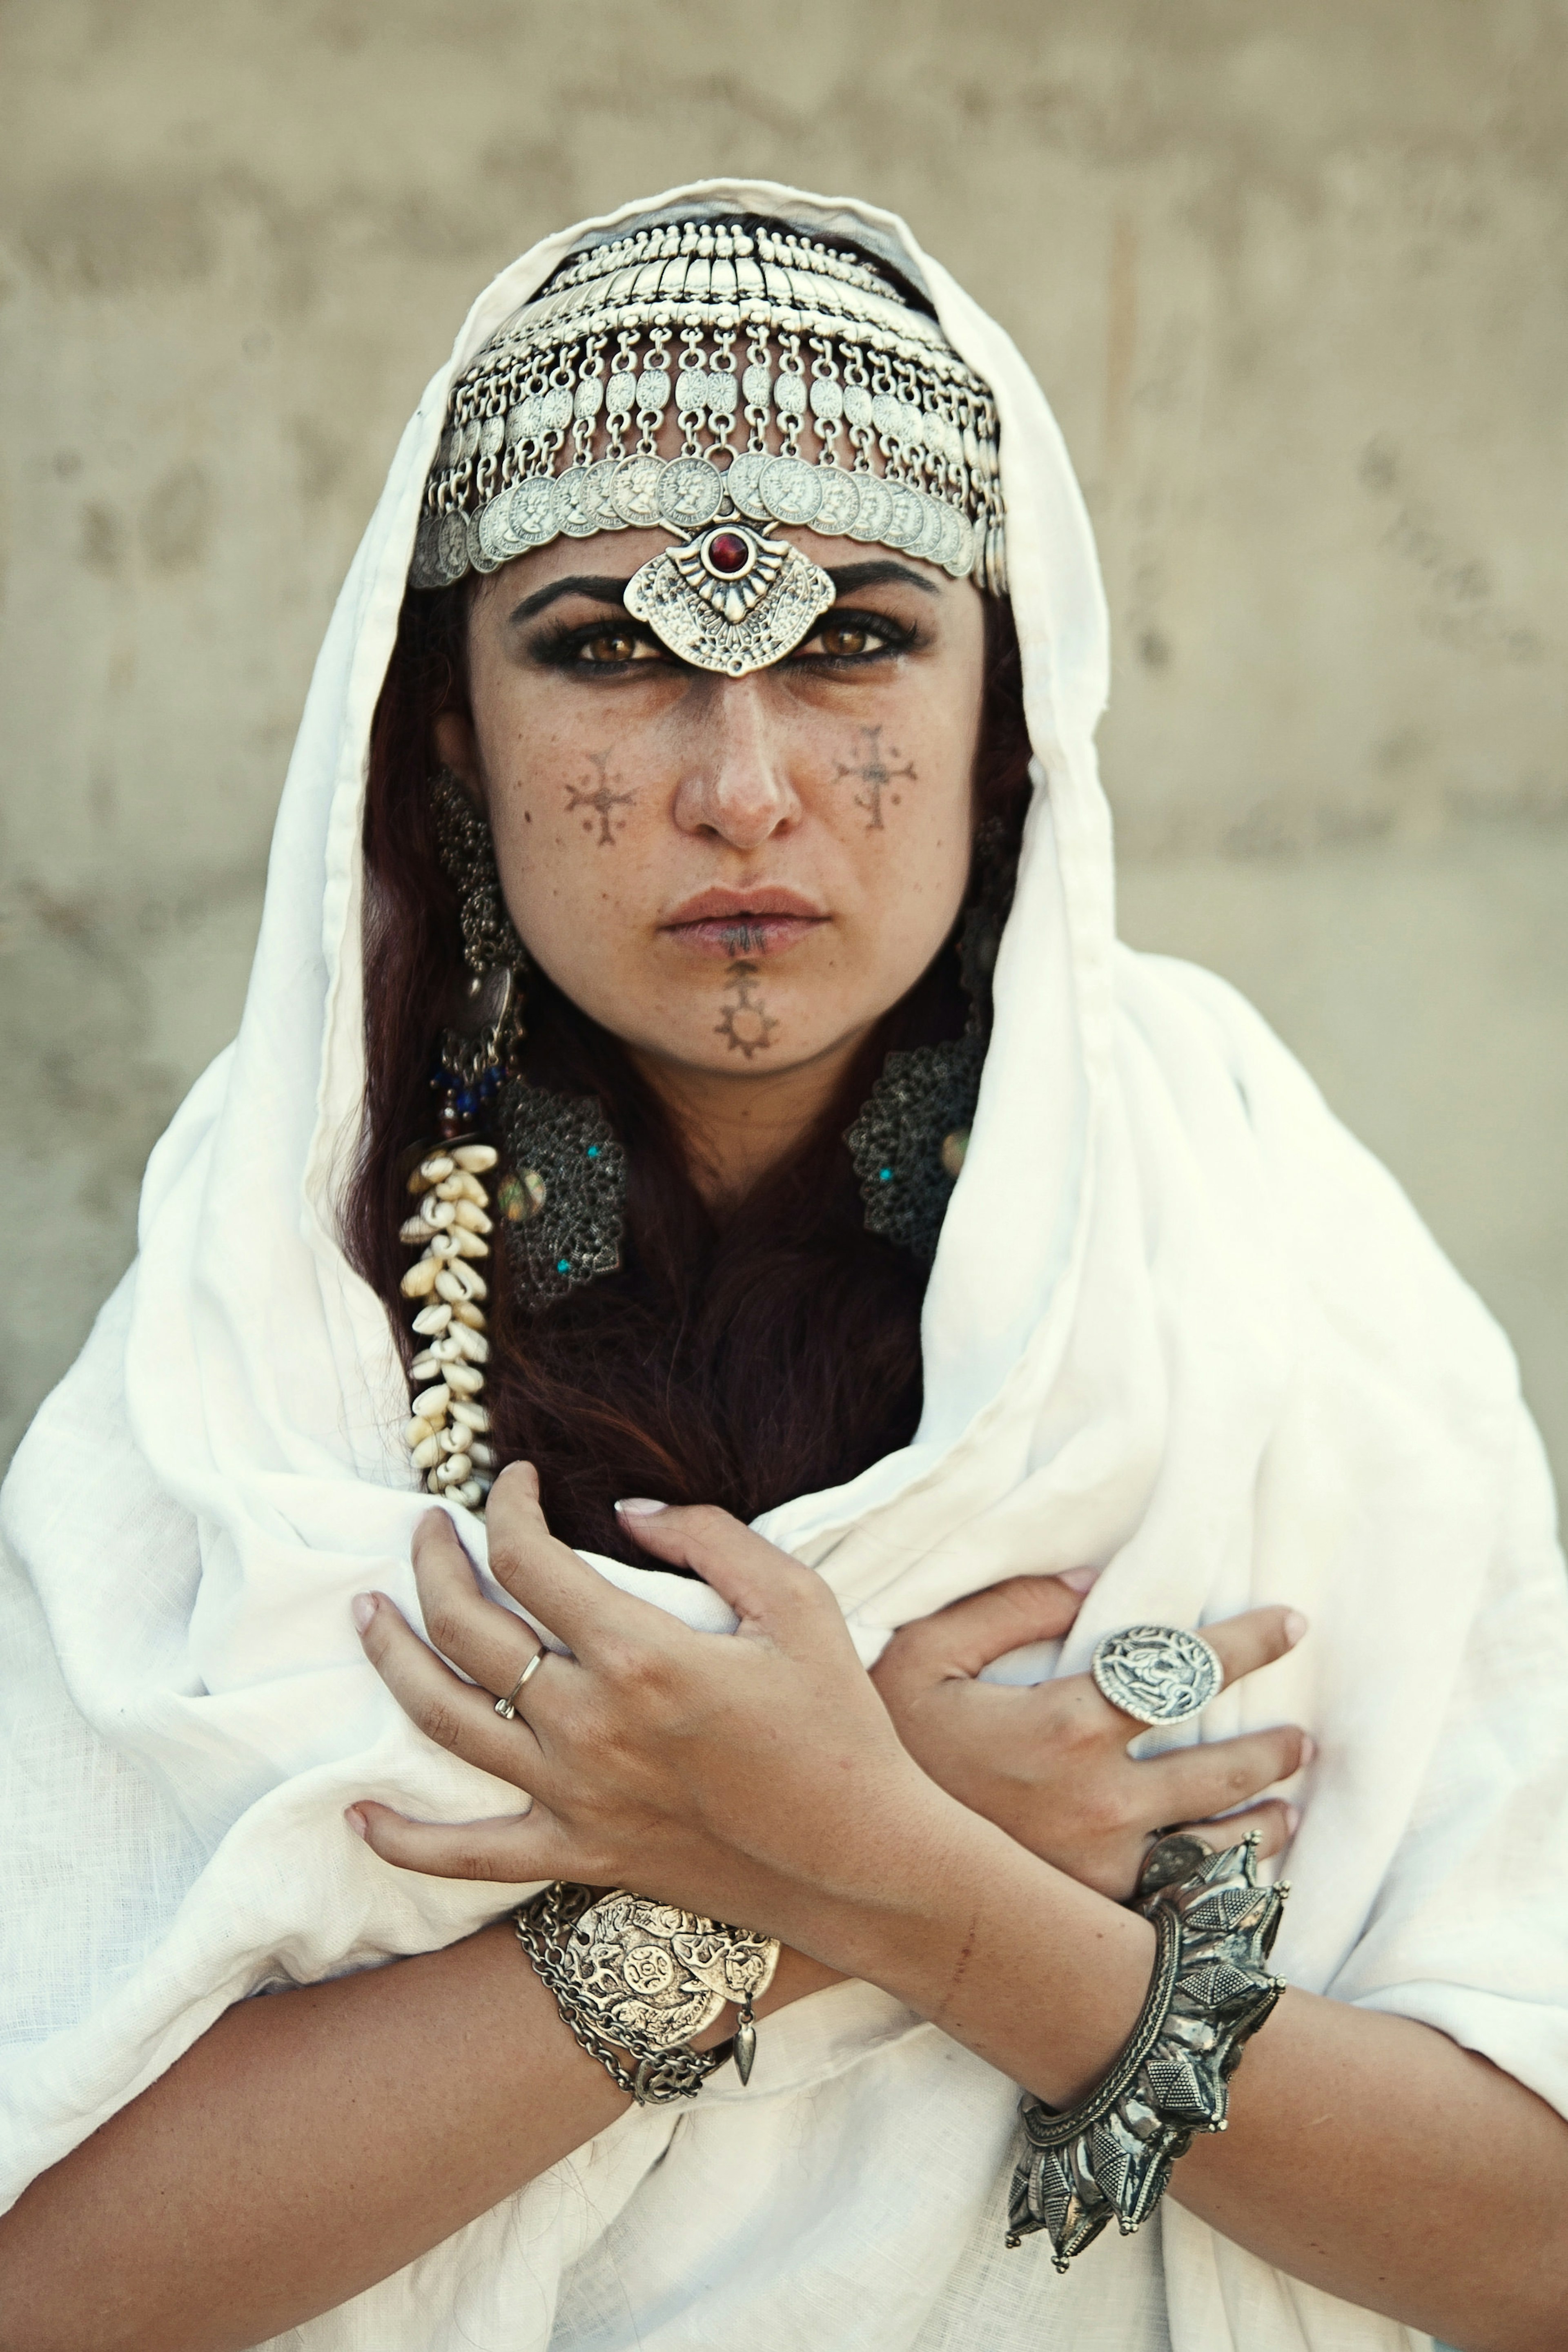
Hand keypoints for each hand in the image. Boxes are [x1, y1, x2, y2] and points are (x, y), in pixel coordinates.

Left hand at [348, 1466, 940, 1966]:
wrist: (860, 1860)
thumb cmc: (838, 1725)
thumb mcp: (798, 1603)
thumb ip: (711, 1538)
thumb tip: (629, 1511)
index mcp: (641, 1653)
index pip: (528, 1560)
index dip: (505, 1507)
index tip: (512, 1482)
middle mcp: (588, 1724)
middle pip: (467, 1629)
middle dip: (432, 1563)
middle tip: (424, 1530)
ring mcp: (574, 1796)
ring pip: (443, 1721)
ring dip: (392, 1660)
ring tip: (367, 1614)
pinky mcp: (576, 1856)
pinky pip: (465, 1854)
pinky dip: (403, 1839)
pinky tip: (358, 1813)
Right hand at [871, 1576, 1310, 1898]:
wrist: (846, 1863)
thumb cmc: (881, 1744)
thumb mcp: (923, 1651)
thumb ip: (1007, 1606)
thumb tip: (1088, 1582)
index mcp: (1064, 1726)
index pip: (1182, 1671)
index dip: (1248, 1644)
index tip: (1292, 1625)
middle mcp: (1098, 1804)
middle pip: (1221, 1768)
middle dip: (1274, 1749)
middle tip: (1302, 1737)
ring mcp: (1099, 1872)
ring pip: (1217, 1847)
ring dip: (1265, 1822)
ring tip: (1289, 1806)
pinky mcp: (1089, 1919)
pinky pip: (1183, 1906)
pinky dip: (1223, 1888)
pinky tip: (1240, 1878)